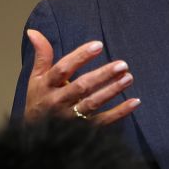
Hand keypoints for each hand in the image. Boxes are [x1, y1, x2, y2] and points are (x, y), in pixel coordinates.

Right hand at [22, 29, 138, 124]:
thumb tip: (33, 31)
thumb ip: (42, 56)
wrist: (35, 136)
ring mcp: (70, 117)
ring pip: (93, 103)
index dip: (80, 56)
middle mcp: (57, 102)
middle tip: (122, 64)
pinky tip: (134, 102)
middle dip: (102, 75)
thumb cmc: (38, 101)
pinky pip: (103, 121)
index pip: (63, 68)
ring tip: (128, 78)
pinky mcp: (82, 129)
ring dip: (112, 91)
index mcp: (46, 86)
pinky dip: (119, 112)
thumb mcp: (36, 78)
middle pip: (81, 86)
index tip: (98, 45)